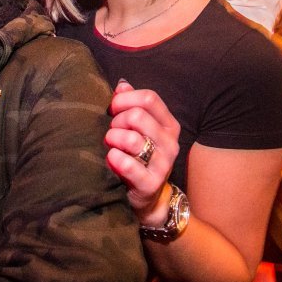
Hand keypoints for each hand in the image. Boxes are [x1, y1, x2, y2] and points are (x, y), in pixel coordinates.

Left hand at [105, 80, 179, 227]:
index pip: (149, 98)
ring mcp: (163, 163)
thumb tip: (122, 84)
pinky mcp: (151, 183)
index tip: (112, 109)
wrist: (146, 197)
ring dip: (112, 140)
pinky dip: (113, 159)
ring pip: (130, 138)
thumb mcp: (138, 129)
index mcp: (169, 124)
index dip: (124, 100)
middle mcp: (170, 142)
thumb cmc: (138, 157)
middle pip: (137, 116)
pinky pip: (126, 164)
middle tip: (111, 133)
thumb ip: (131, 104)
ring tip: (110, 147)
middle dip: (116, 122)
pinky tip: (111, 160)